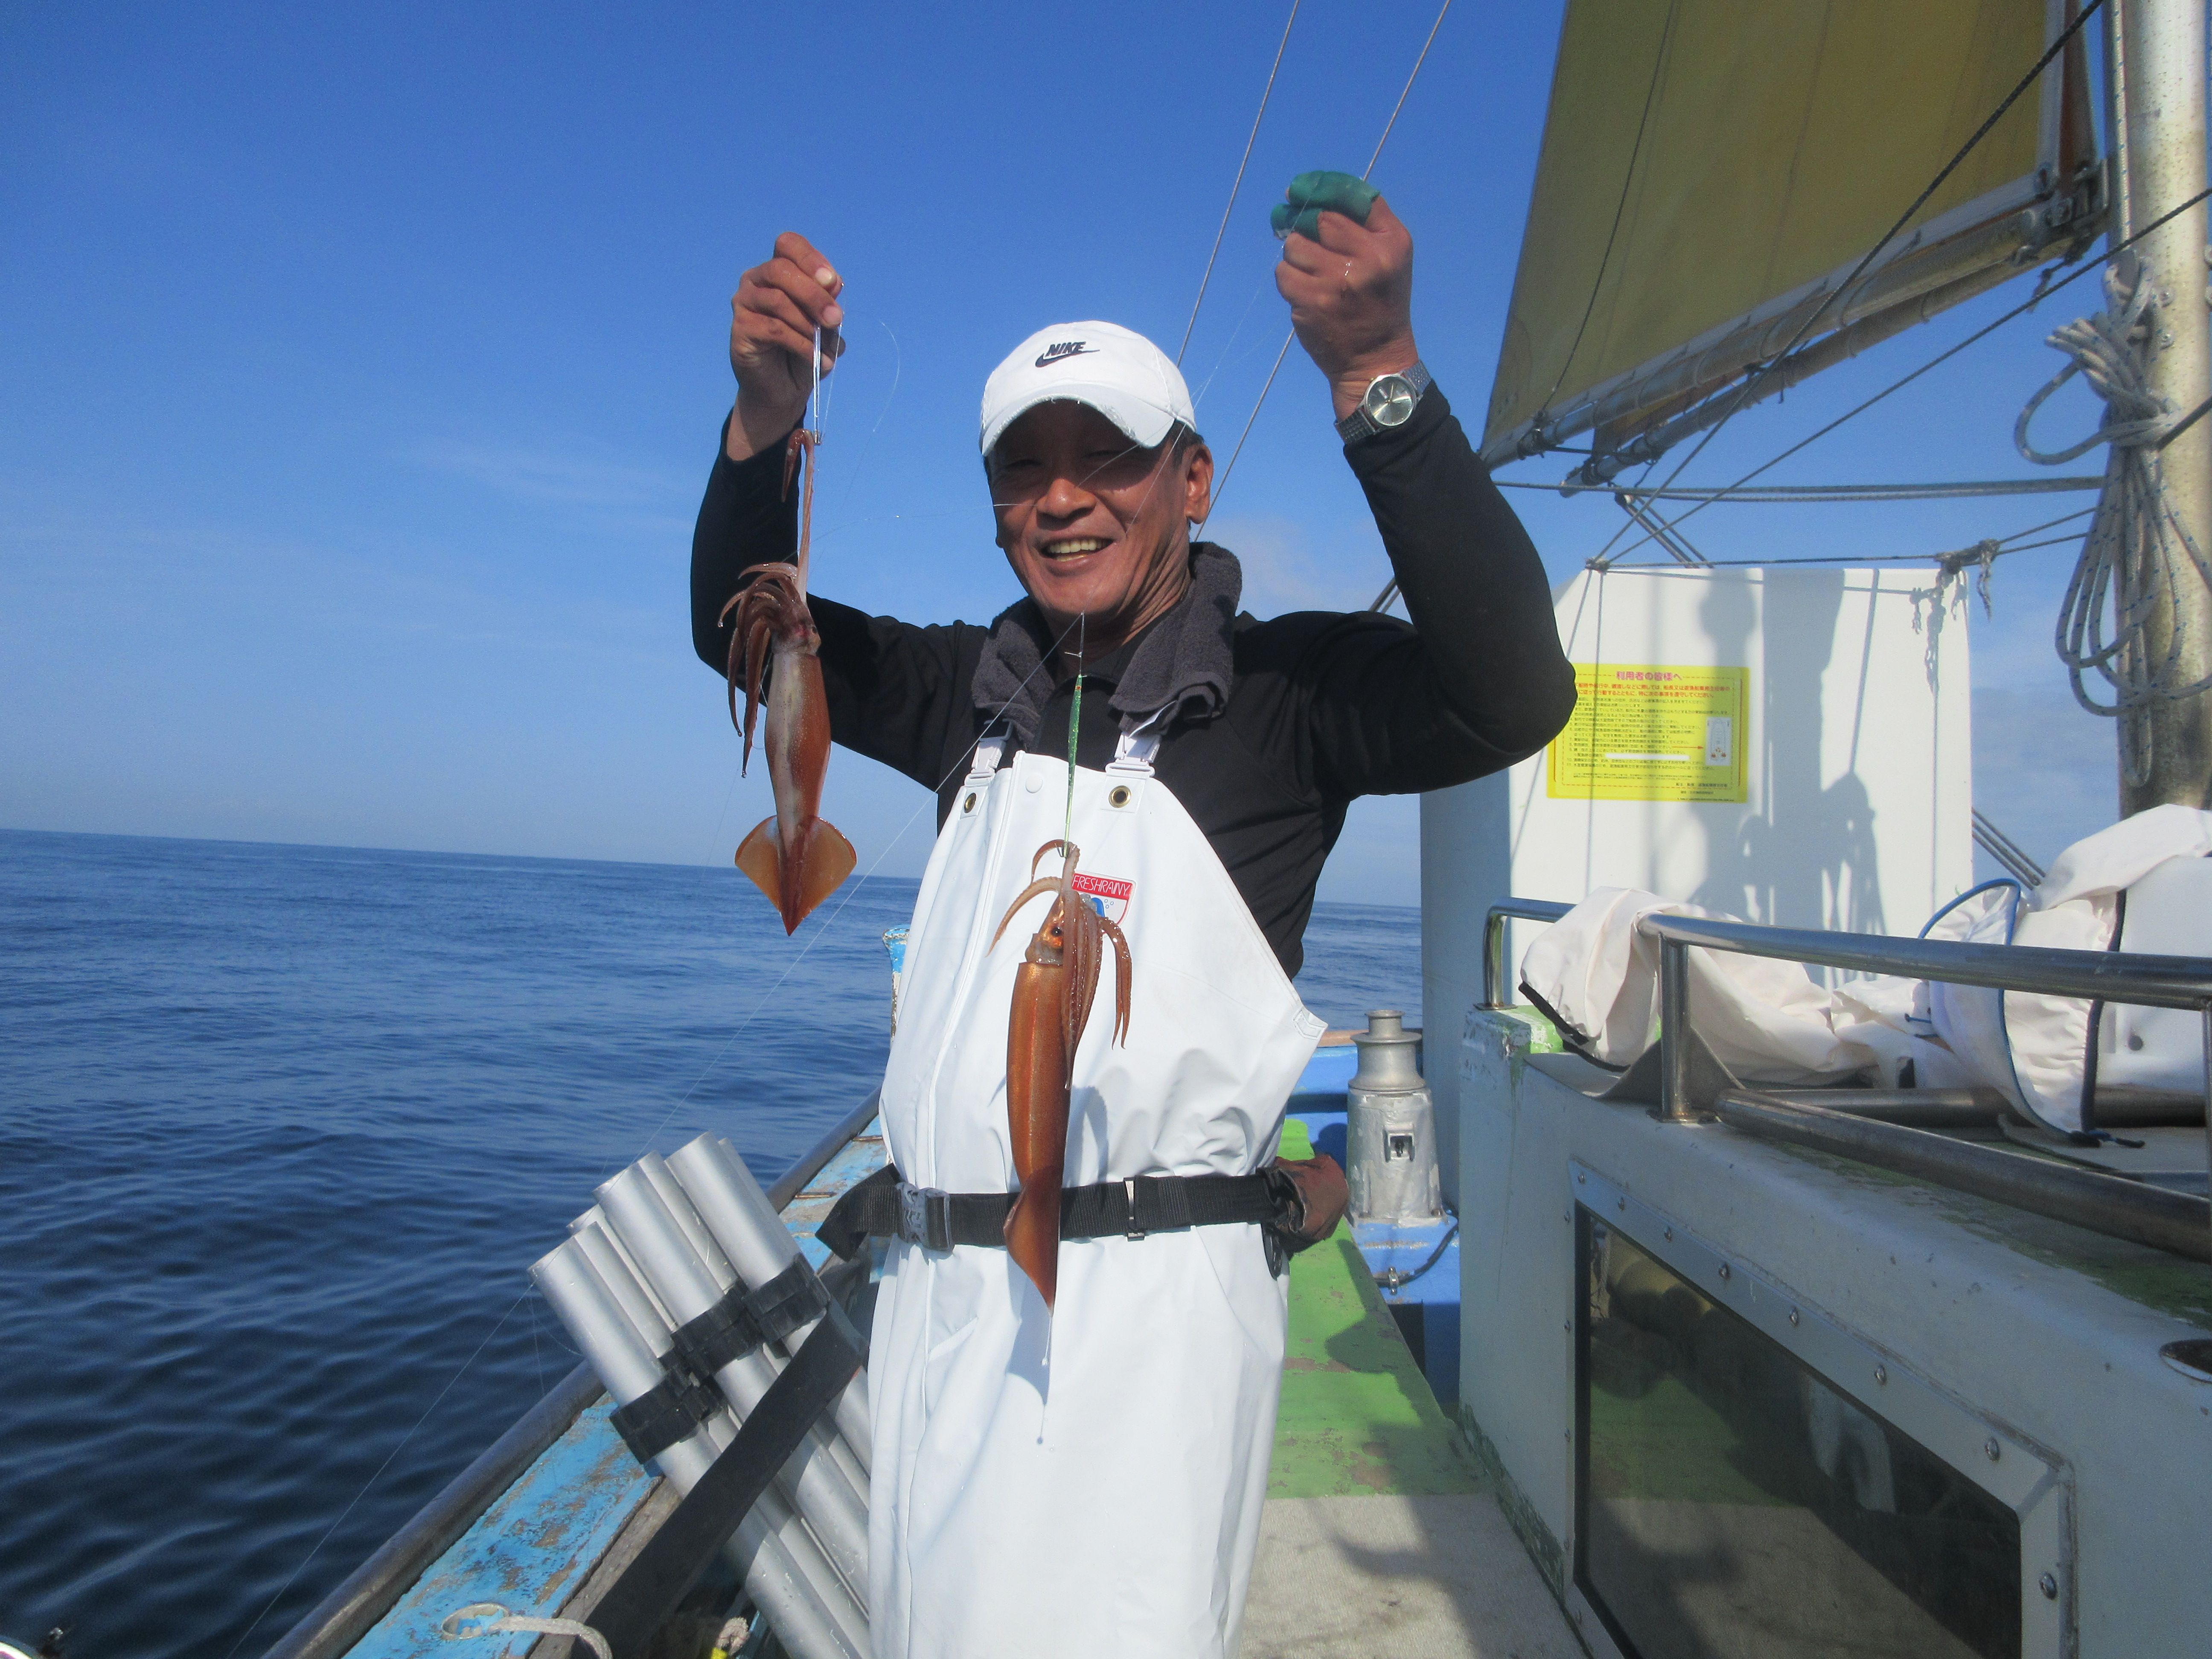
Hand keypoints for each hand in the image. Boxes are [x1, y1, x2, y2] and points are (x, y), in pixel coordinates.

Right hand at [727, 232, 845, 461]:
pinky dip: (800, 343)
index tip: (833, 282)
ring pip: (778, 300)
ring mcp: (744, 301)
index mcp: (778, 269)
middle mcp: (756, 279)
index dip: (810, 259)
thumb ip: (827, 302)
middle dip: (814, 294)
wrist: (785, 388)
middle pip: (781, 269)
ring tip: (825, 346)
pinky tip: (814, 357)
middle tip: (836, 319)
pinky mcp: (740, 328)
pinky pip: (773, 329)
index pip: (788, 244)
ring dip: (808, 323)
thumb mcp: (824, 324)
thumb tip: (834, 283)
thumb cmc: (805, 349)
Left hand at [1274, 195, 1417, 421]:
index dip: (1319, 187)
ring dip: (1296, 255)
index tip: (1298, 188)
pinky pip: (1283, 272)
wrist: (1375, 359)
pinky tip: (1305, 292)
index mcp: (1391, 243)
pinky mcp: (1312, 302)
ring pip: (1295, 245)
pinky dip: (1289, 279)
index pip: (1352, 196)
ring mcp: (1337, 281)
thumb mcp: (1391, 257)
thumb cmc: (1380, 303)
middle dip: (1307, 227)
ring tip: (1312, 274)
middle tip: (1307, 240)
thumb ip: (1365, 223)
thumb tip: (1312, 194)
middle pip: (1319, 219)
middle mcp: (1368, 259)